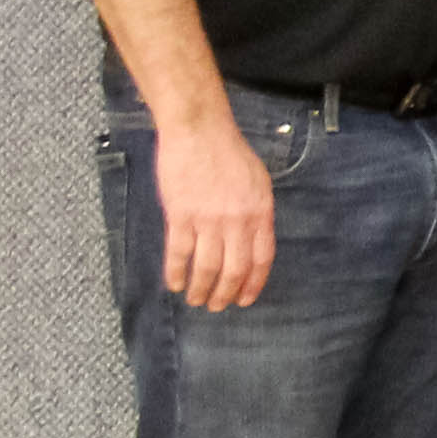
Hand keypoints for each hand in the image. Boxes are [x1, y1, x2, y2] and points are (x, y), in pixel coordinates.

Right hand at [156, 117, 278, 311]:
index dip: (253, 283)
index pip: (262, 259)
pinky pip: (179, 253)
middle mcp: (237, 221)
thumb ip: (257, 213)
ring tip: (197, 301)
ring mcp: (208, 220)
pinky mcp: (180, 215)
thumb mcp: (258, 182)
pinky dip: (176, 273)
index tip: (245, 299)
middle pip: (234, 269)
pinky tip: (175, 284)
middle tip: (218, 306)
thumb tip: (253, 241)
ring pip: (206, 267)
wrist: (199, 130)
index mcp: (260, 212)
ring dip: (201, 289)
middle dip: (226, 294)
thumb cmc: (229, 152)